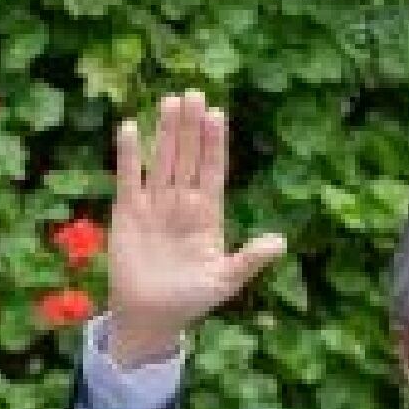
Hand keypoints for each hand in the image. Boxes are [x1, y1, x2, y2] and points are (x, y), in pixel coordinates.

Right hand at [107, 89, 284, 364]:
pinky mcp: (128, 212)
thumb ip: (250, 259)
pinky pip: (128, 177)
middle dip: (193, 127)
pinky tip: (131, 127)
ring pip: (162, 160)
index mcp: (209, 215)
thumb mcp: (226, 280)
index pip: (214, 171)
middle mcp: (183, 204)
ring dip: (166, 132)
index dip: (216, 144)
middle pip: (189, 157)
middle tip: (195, 93)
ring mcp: (155, 205)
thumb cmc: (192, 299)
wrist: (151, 315)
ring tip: (172, 101)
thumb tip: (281, 243)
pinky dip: (129, 154)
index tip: (219, 114)